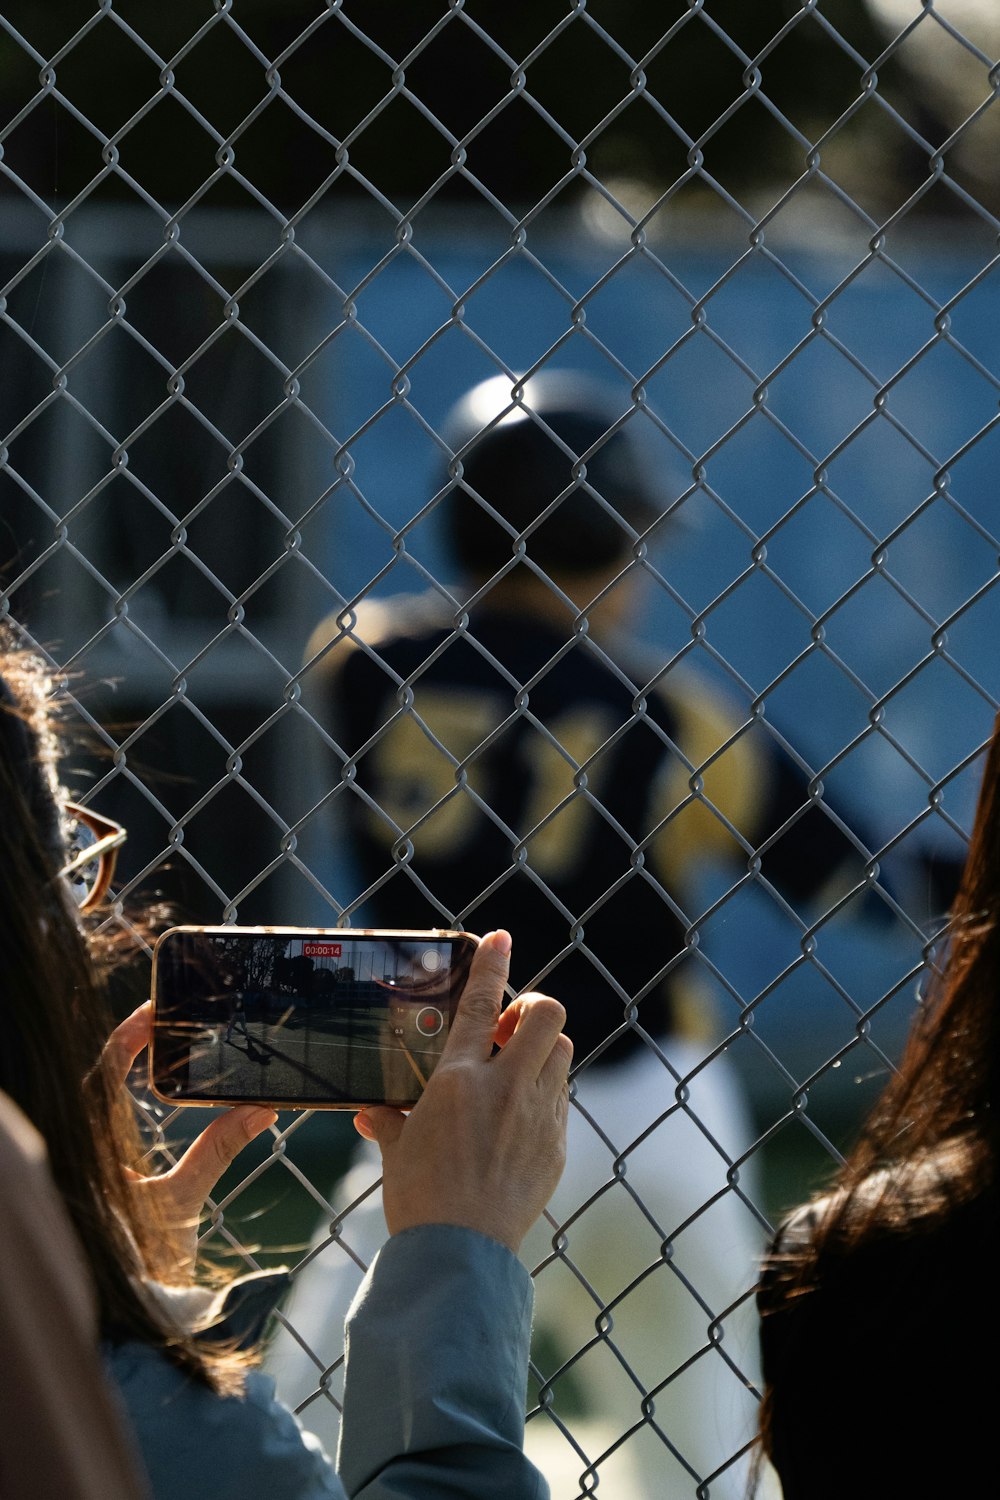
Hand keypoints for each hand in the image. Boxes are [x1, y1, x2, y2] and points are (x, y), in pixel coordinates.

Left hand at [103, 1002, 276, 1275]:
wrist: (126, 1321)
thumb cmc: (145, 1265)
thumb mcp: (183, 1202)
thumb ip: (219, 1149)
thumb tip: (261, 1107)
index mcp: (93, 1153)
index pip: (100, 1078)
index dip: (125, 1040)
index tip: (153, 1012)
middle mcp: (79, 1152)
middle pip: (94, 1082)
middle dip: (125, 1046)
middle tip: (163, 1019)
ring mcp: (80, 1164)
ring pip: (91, 1102)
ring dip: (119, 1070)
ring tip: (157, 1043)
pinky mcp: (89, 1177)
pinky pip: (96, 1123)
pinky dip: (116, 1098)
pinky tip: (146, 1092)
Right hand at [354, 930, 571, 1255]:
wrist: (460, 1253)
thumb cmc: (420, 1199)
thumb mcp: (396, 1151)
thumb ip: (390, 1120)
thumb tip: (370, 1111)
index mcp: (458, 1079)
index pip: (482, 1003)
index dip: (493, 962)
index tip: (500, 937)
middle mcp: (505, 1088)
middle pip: (547, 1014)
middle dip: (533, 1009)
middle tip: (510, 1028)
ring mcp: (538, 1115)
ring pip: (562, 1052)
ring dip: (543, 1050)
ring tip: (517, 1070)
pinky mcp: (557, 1144)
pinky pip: (561, 1098)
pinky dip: (546, 1093)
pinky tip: (521, 1117)